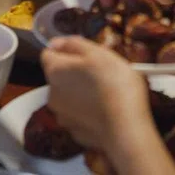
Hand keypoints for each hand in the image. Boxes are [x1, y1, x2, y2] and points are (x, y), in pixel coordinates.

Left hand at [41, 36, 155, 154]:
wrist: (126, 128)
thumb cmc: (113, 84)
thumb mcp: (98, 53)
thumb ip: (73, 44)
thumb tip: (55, 42)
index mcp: (55, 72)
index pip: (48, 54)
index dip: (65, 50)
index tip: (85, 53)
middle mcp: (52, 94)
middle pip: (59, 77)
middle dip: (75, 73)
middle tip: (100, 72)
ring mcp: (62, 117)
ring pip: (69, 97)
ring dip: (81, 93)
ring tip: (106, 93)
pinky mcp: (75, 132)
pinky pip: (79, 116)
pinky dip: (88, 112)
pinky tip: (106, 110)